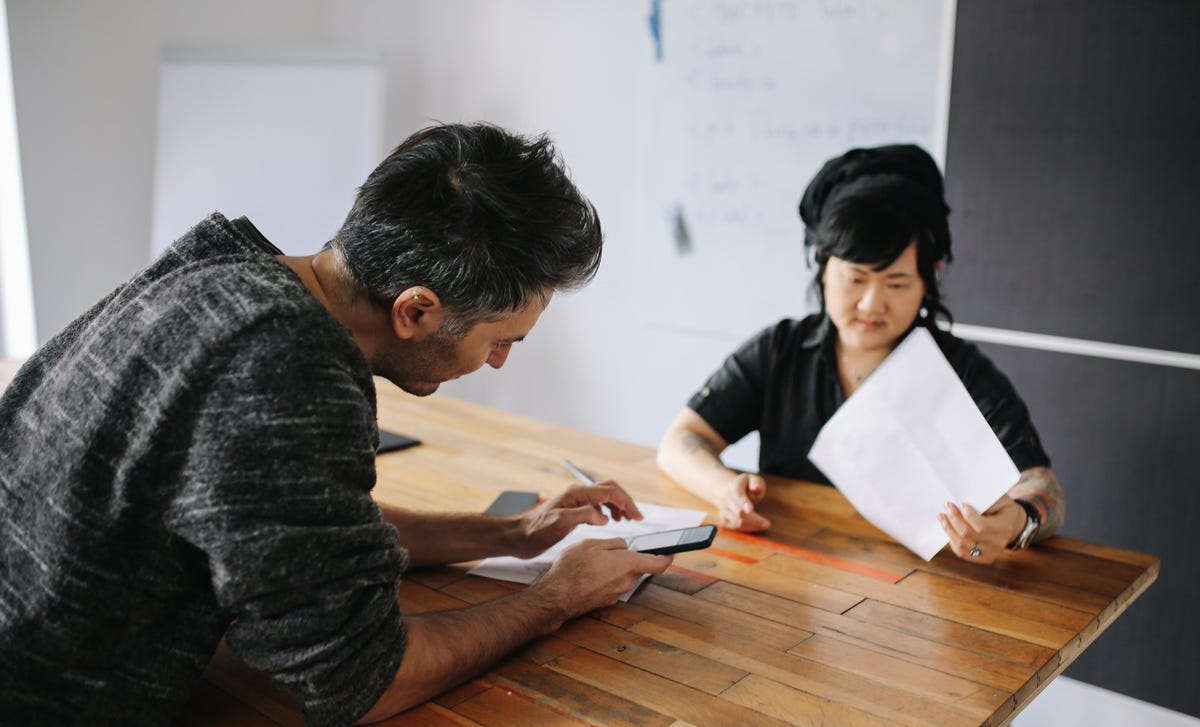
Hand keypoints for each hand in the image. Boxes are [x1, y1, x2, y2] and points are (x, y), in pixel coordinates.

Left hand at [510, 482, 642, 557]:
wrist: (518, 536)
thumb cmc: (535, 531)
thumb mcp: (560, 524)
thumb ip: (583, 516)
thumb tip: (604, 516)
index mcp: (576, 494)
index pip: (610, 491)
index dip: (626, 502)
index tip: (637, 516)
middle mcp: (577, 494)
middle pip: (609, 489)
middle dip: (625, 501)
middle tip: (636, 516)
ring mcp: (575, 501)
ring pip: (604, 495)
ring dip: (618, 505)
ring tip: (625, 519)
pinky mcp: (573, 510)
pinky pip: (596, 503)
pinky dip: (608, 509)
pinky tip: (609, 520)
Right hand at [534, 538, 672, 622]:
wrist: (557, 597)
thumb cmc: (573, 568)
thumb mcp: (592, 544)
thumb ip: (614, 543)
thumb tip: (624, 546)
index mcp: (628, 564)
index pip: (659, 563)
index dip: (668, 556)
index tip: (671, 551)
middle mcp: (627, 581)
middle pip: (640, 568)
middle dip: (633, 558)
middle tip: (619, 548)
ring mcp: (617, 593)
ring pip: (626, 576)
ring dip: (618, 567)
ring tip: (598, 559)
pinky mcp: (607, 600)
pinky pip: (615, 584)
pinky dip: (609, 577)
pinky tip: (592, 572)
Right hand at [717, 473, 769, 531]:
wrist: (727, 489)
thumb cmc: (745, 485)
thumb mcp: (753, 479)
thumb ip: (756, 483)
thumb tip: (757, 489)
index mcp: (733, 486)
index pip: (737, 494)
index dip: (743, 502)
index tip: (750, 510)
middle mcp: (726, 498)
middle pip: (738, 511)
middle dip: (753, 519)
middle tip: (767, 524)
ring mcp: (723, 509)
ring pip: (736, 521)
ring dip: (752, 525)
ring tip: (764, 525)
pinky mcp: (724, 518)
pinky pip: (734, 527)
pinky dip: (746, 528)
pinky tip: (756, 527)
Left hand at [939, 496, 1025, 564]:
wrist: (1015, 526)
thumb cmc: (1005, 509)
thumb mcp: (1002, 500)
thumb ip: (987, 501)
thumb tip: (964, 504)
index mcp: (1005, 528)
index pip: (982, 526)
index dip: (968, 516)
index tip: (961, 503)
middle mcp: (998, 544)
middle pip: (968, 535)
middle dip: (954, 519)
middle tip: (947, 506)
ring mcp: (991, 554)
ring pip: (962, 545)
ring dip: (948, 529)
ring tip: (942, 517)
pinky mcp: (984, 559)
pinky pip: (962, 553)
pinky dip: (952, 541)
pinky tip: (949, 529)